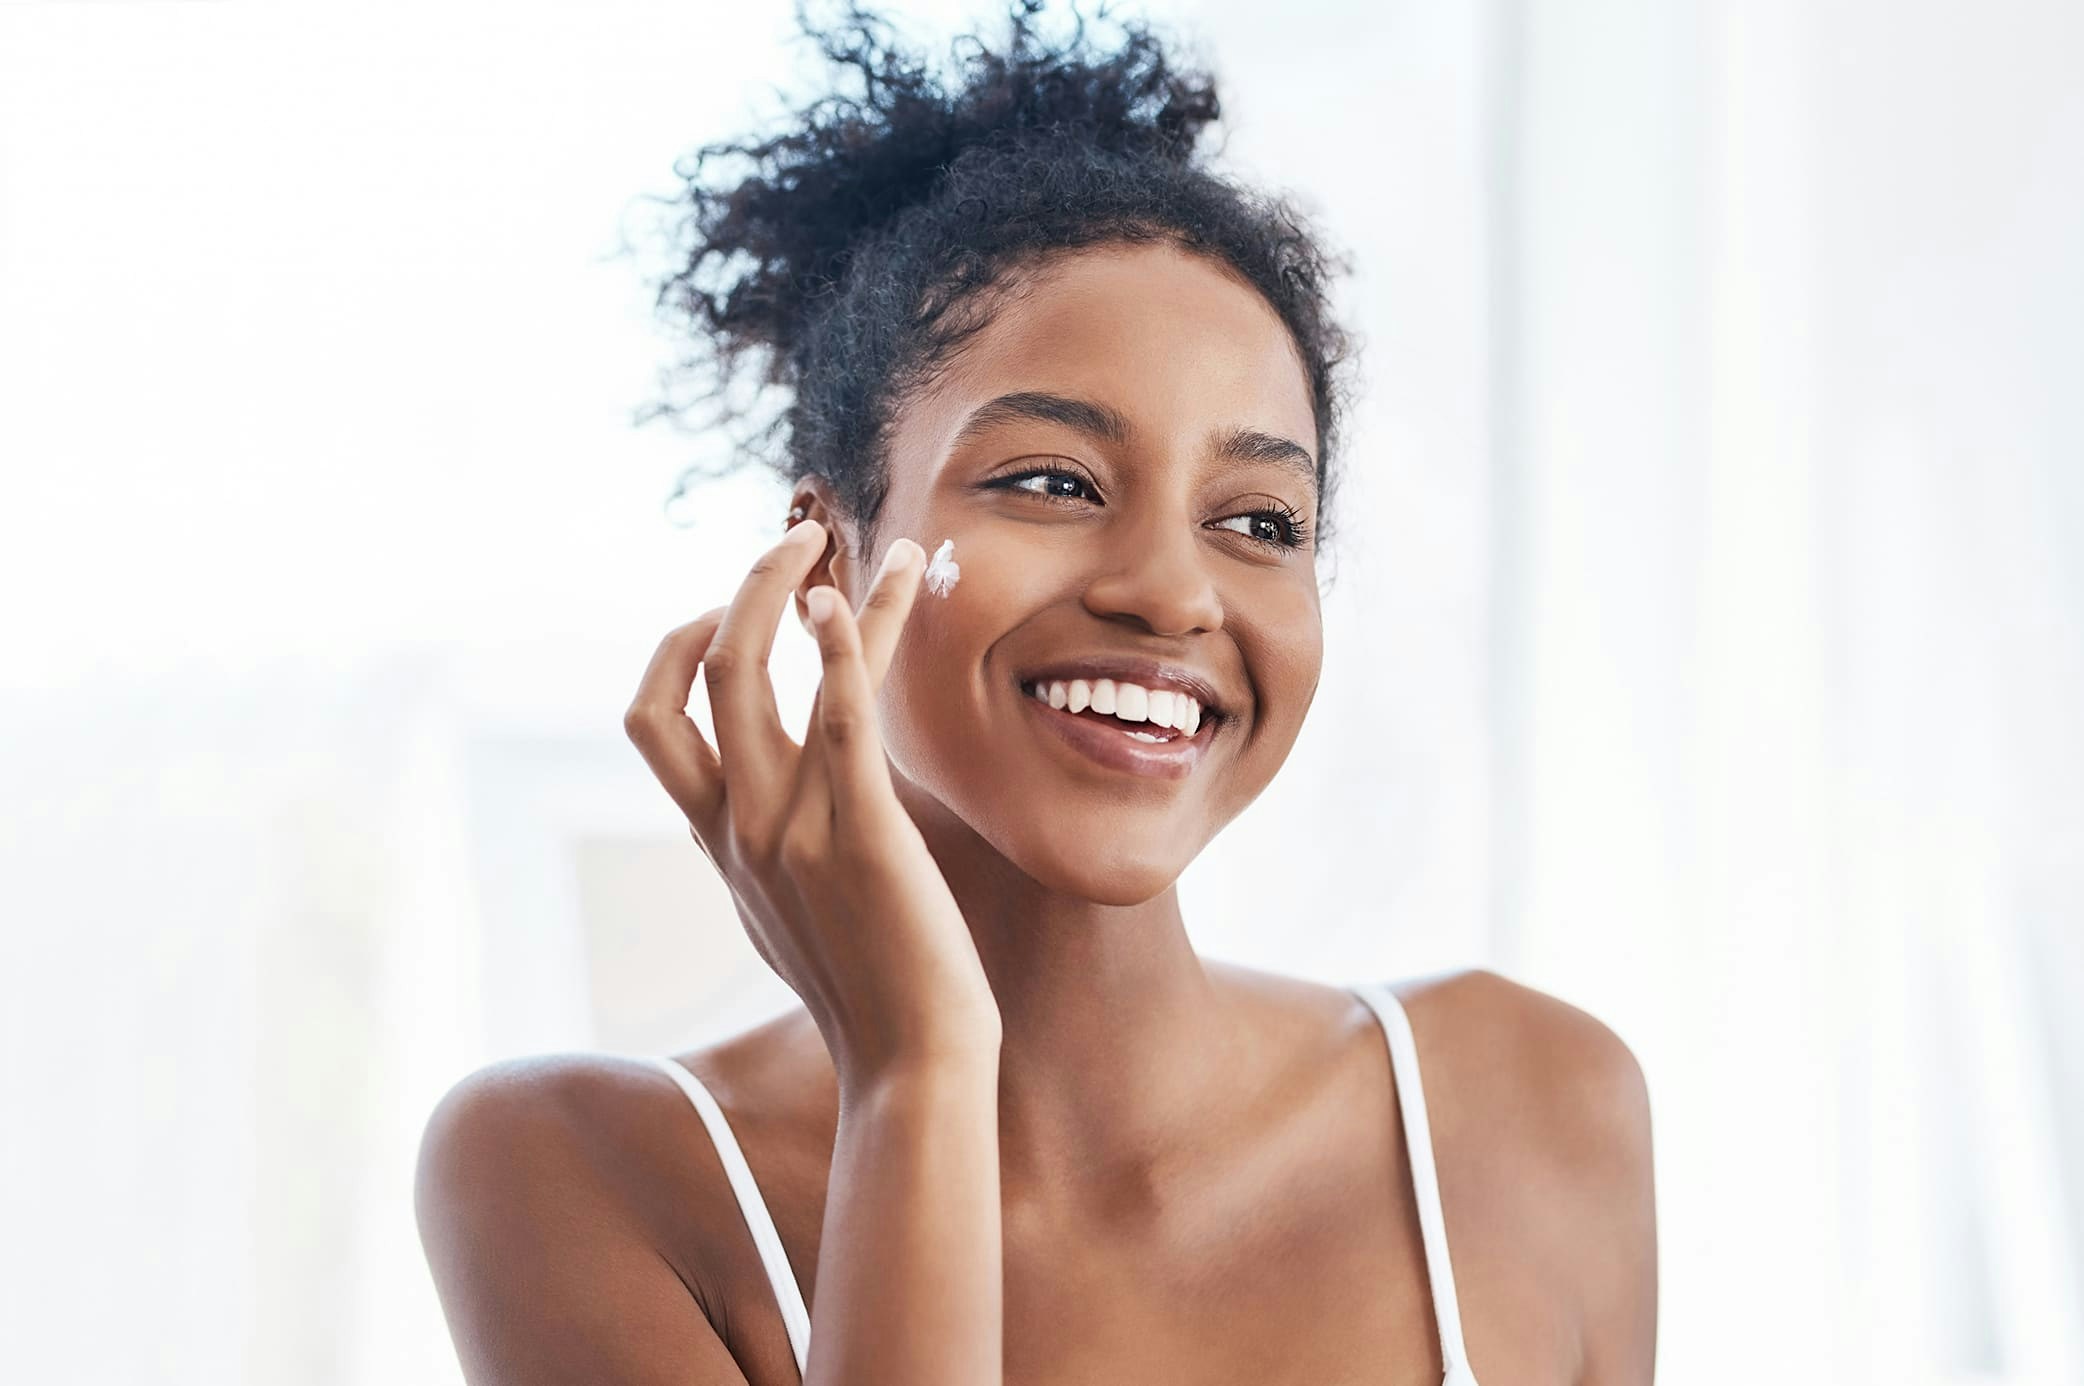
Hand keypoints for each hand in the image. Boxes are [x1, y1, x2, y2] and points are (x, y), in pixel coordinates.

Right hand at [624, 520, 1000, 1088]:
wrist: (912, 1064)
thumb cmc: (870, 992)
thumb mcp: (791, 916)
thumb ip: (767, 858)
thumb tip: (768, 825)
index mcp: (721, 842)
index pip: (653, 723)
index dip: (676, 650)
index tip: (730, 609)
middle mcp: (740, 826)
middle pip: (700, 676)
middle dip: (742, 591)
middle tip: (796, 539)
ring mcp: (792, 829)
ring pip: (759, 676)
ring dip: (799, 589)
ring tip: (842, 539)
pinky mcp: (861, 832)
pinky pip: (841, 715)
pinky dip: (848, 643)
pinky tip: (869, 593)